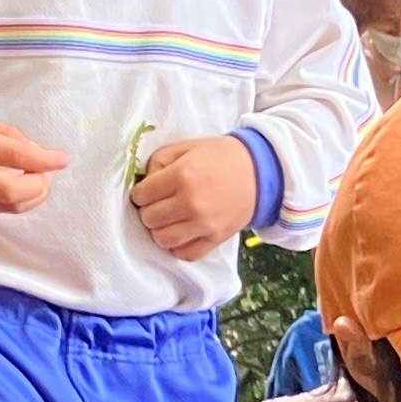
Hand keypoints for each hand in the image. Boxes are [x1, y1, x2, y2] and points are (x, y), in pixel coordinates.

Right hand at [0, 109, 64, 215]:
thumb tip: (39, 155)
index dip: (45, 160)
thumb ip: (7, 135)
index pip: (15, 155)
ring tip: (34, 179)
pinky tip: (17, 187)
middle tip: (45, 173)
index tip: (63, 159)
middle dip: (40, 186)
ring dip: (32, 196)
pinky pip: (0, 209)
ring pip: (11, 207)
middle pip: (14, 193)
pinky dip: (17, 200)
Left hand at [132, 134, 260, 257]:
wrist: (259, 173)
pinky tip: (181, 233)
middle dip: (149, 210)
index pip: (142, 195)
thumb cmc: (220, 157)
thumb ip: (159, 160)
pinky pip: (185, 253)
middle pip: (149, 218)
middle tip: (159, 204)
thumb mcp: (187, 147)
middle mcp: (191, 202)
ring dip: (160, 230)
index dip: (140, 193)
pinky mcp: (215, 238)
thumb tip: (144, 182)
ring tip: (168, 220)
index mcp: (182, 175)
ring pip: (162, 239)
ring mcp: (204, 224)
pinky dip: (178, 246)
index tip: (148, 191)